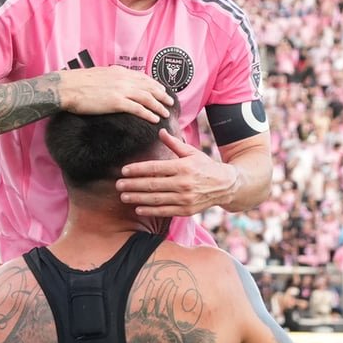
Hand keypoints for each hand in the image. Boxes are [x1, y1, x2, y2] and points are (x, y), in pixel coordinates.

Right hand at [56, 66, 173, 121]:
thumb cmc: (79, 82)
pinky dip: (148, 113)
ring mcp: (121, 90)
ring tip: (165, 112)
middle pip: (149, 87)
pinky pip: (138, 109)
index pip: (143, 77)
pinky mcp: (116, 102)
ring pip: (147, 98)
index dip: (155, 84)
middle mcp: (124, 79)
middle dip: (162, 95)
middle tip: (170, 101)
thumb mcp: (99, 73)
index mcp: (120, 72)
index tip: (162, 89)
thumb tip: (116, 79)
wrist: (68, 87)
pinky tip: (154, 118)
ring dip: (159, 105)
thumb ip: (112, 76)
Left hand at [116, 130, 237, 216]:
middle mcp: (183, 183)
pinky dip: (150, 211)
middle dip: (132, 185)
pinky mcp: (186, 210)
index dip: (137, 170)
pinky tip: (138, 208)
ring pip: (155, 199)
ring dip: (137, 198)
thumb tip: (160, 131)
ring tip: (123, 196)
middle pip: (152, 184)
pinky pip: (164, 211)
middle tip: (118, 185)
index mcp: (183, 166)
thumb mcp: (192, 152)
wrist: (225, 185)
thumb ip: (174, 144)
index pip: (155, 168)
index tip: (124, 171)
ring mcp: (185, 198)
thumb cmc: (205, 166)